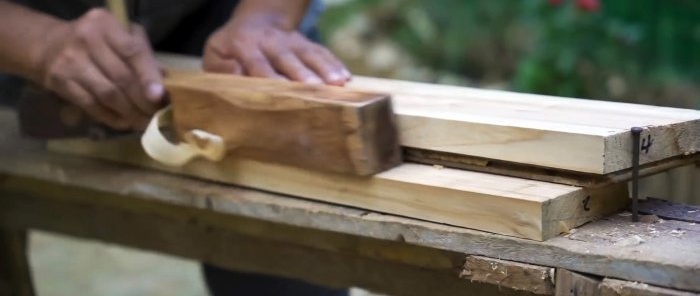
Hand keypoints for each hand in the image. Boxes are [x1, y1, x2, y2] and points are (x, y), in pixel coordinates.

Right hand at [37, 8, 163, 130]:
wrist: (50, 45)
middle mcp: (86, 40)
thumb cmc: (97, 41)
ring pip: (107, 95)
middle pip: (121, 77)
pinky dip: (111, 117)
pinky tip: (125, 122)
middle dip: (143, 101)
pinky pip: (91, 105)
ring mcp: (70, 62)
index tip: (160, 97)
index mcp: (105, 24)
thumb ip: (142, 55)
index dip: (148, 76)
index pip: (132, 52)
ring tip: (145, 123)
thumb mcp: (121, 35)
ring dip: (130, 113)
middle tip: (158, 116)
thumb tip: (164, 82)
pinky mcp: (59, 82)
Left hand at [203, 21, 350, 85]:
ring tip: (339, 82)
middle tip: (314, 87)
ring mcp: (292, 40)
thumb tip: (235, 72)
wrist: (256, 21)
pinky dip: (335, 64)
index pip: (259, 63)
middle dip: (302, 72)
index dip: (270, 76)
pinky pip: (322, 52)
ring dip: (325, 68)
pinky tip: (346, 77)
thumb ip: (219, 66)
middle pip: (288, 58)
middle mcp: (271, 41)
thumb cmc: (232, 47)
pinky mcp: (306, 43)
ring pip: (310, 53)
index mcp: (245, 45)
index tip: (280, 90)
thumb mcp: (215, 52)